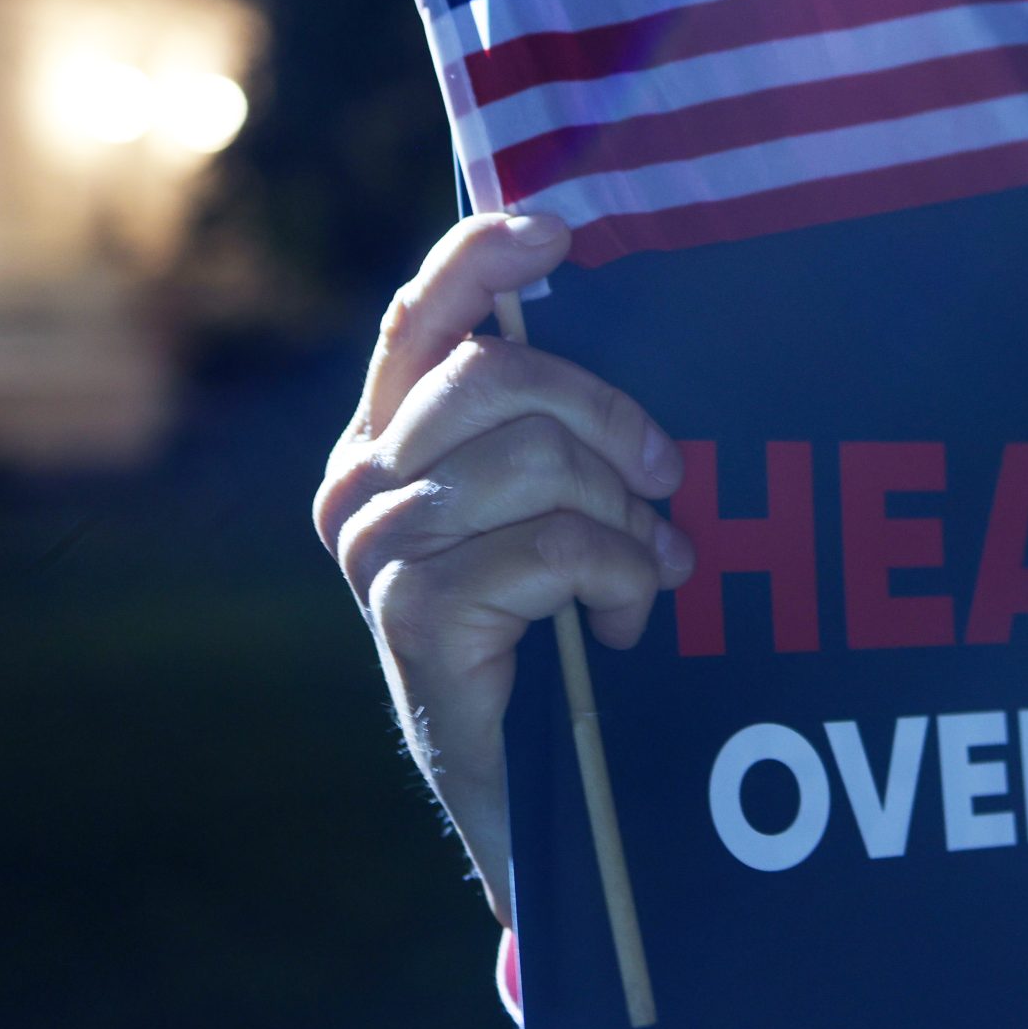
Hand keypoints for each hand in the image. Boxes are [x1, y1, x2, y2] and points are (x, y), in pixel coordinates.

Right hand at [312, 213, 695, 921]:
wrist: (541, 793)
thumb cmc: (558, 635)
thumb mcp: (554, 508)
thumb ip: (553, 425)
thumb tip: (612, 310)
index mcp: (389, 440)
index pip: (420, 318)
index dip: (484, 258)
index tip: (564, 234)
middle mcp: (361, 484)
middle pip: (499, 375)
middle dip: (612, 420)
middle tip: (666, 484)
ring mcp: (379, 551)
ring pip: (538, 459)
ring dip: (625, 517)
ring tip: (648, 569)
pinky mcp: (414, 615)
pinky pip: (554, 545)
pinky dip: (619, 579)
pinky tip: (620, 627)